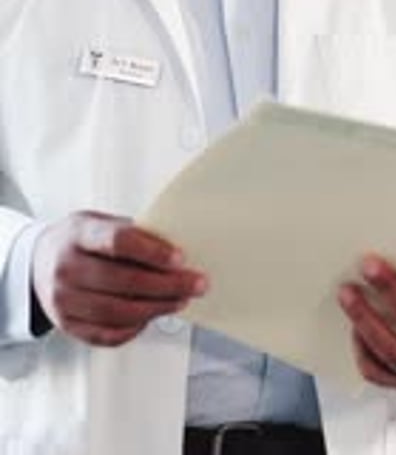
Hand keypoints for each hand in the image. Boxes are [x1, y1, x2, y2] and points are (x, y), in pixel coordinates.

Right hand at [31, 211, 207, 345]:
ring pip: (119, 312)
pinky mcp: (67, 326)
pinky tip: (153, 316)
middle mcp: (67, 267)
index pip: (118, 242)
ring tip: (180, 300)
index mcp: (78, 234)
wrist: (37, 262)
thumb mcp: (99, 222)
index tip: (181, 258)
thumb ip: (132, 233)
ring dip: (157, 308)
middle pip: (123, 282)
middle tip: (195, 284)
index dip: (153, 252)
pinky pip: (108, 334)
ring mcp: (64, 300)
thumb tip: (175, 252)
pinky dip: (136, 328)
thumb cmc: (78, 240)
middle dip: (167, 285)